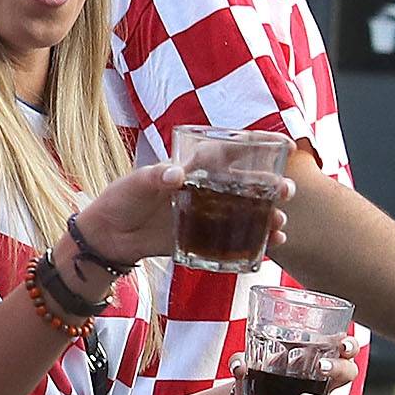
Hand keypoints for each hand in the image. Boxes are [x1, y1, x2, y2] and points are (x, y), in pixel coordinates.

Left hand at [64, 164, 293, 283]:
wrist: (107, 237)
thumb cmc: (121, 199)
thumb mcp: (137, 183)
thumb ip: (156, 177)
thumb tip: (176, 175)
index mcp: (193, 168)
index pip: (230, 153)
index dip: (258, 147)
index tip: (284, 145)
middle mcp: (205, 190)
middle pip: (246, 186)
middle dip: (271, 188)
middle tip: (287, 192)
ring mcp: (205, 216)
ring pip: (245, 215)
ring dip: (267, 219)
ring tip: (281, 224)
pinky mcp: (200, 240)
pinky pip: (230, 243)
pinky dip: (252, 246)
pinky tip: (269, 249)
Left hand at [224, 353, 356, 394]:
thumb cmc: (254, 376)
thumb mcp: (245, 365)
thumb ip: (240, 362)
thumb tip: (239, 366)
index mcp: (316, 359)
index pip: (344, 350)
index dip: (349, 346)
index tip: (342, 343)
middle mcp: (322, 384)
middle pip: (348, 375)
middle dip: (340, 369)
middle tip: (322, 366)